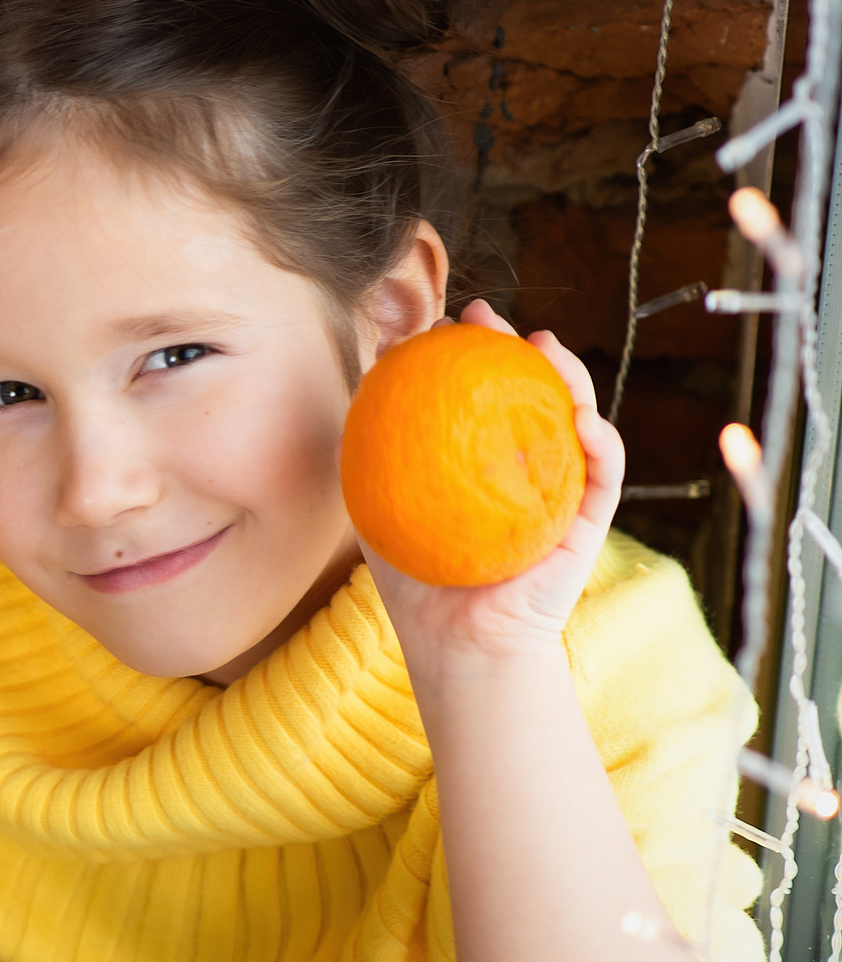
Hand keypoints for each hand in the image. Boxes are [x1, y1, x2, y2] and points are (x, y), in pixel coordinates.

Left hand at [364, 300, 624, 684]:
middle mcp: (527, 465)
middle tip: (485, 317)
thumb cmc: (414, 581)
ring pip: (580, 416)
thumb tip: (356, 388)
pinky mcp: (590, 520)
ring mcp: (562, 488)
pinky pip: (605, 474)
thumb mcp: (380, 508)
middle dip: (516, 343)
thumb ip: (367, 455)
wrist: (457, 645)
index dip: (467, 352)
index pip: (480, 393)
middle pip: (532, 391)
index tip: (439, 324)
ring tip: (544, 346)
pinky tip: (585, 418)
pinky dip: (603, 442)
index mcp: (483, 458)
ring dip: (572, 374)